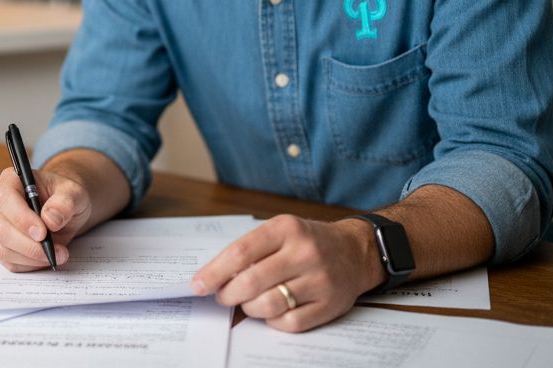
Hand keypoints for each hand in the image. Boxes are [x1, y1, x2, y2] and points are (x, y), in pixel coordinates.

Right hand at [0, 166, 94, 271]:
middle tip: (57, 250)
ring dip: (32, 258)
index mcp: (10, 180)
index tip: (43, 233)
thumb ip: (65, 203)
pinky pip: (9, 262)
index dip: (21, 218)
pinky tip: (46, 258)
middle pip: (1, 229)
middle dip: (30, 245)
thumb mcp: (74, 193)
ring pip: (3, 249)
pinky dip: (30, 265)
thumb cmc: (64, 196)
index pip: (5, 199)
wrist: (62, 210)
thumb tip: (51, 219)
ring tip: (58, 254)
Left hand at [191, 215, 380, 331]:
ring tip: (248, 303)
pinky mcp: (329, 304)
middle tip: (222, 297)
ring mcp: (319, 280)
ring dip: (249, 309)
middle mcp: (304, 252)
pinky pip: (290, 322)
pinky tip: (272, 312)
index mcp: (286, 228)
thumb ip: (251, 249)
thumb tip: (214, 278)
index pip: (240, 252)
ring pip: (268, 305)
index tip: (198, 285)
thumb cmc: (308, 241)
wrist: (355, 250)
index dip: (214, 272)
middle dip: (228, 294)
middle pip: (251, 282)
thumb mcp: (281, 231)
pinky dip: (273, 321)